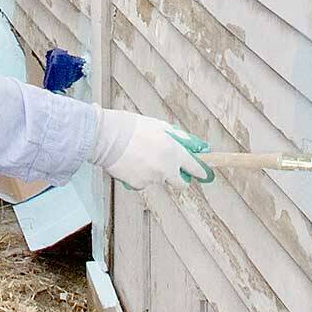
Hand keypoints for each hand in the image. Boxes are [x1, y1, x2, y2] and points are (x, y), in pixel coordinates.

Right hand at [92, 109, 213, 189]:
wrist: (107, 137)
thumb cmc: (132, 127)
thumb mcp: (159, 126)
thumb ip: (177, 137)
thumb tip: (189, 144)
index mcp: (174, 152)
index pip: (194, 167)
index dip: (201, 171)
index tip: (205, 174)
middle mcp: (166, 169)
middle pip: (181, 183)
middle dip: (178, 177)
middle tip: (169, 167)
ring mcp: (153, 179)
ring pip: (159, 180)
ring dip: (155, 172)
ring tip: (139, 156)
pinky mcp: (139, 185)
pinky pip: (144, 183)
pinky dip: (140, 176)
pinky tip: (131, 163)